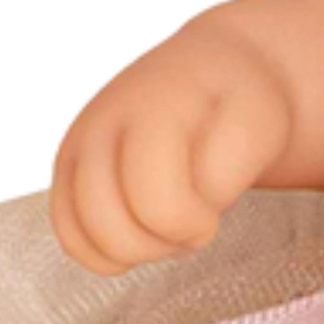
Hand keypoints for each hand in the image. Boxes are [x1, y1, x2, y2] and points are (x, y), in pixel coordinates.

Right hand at [50, 15, 298, 274]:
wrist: (215, 70)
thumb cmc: (241, 105)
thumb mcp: (257, 127)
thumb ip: (220, 174)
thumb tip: (180, 217)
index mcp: (155, 106)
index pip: (157, 203)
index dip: (192, 225)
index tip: (215, 212)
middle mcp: (103, 121)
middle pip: (110, 227)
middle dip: (162, 242)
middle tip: (195, 222)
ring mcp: (78, 144)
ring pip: (79, 237)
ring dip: (134, 249)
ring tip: (170, 225)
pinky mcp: (66, 169)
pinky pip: (68, 237)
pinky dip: (105, 253)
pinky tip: (143, 233)